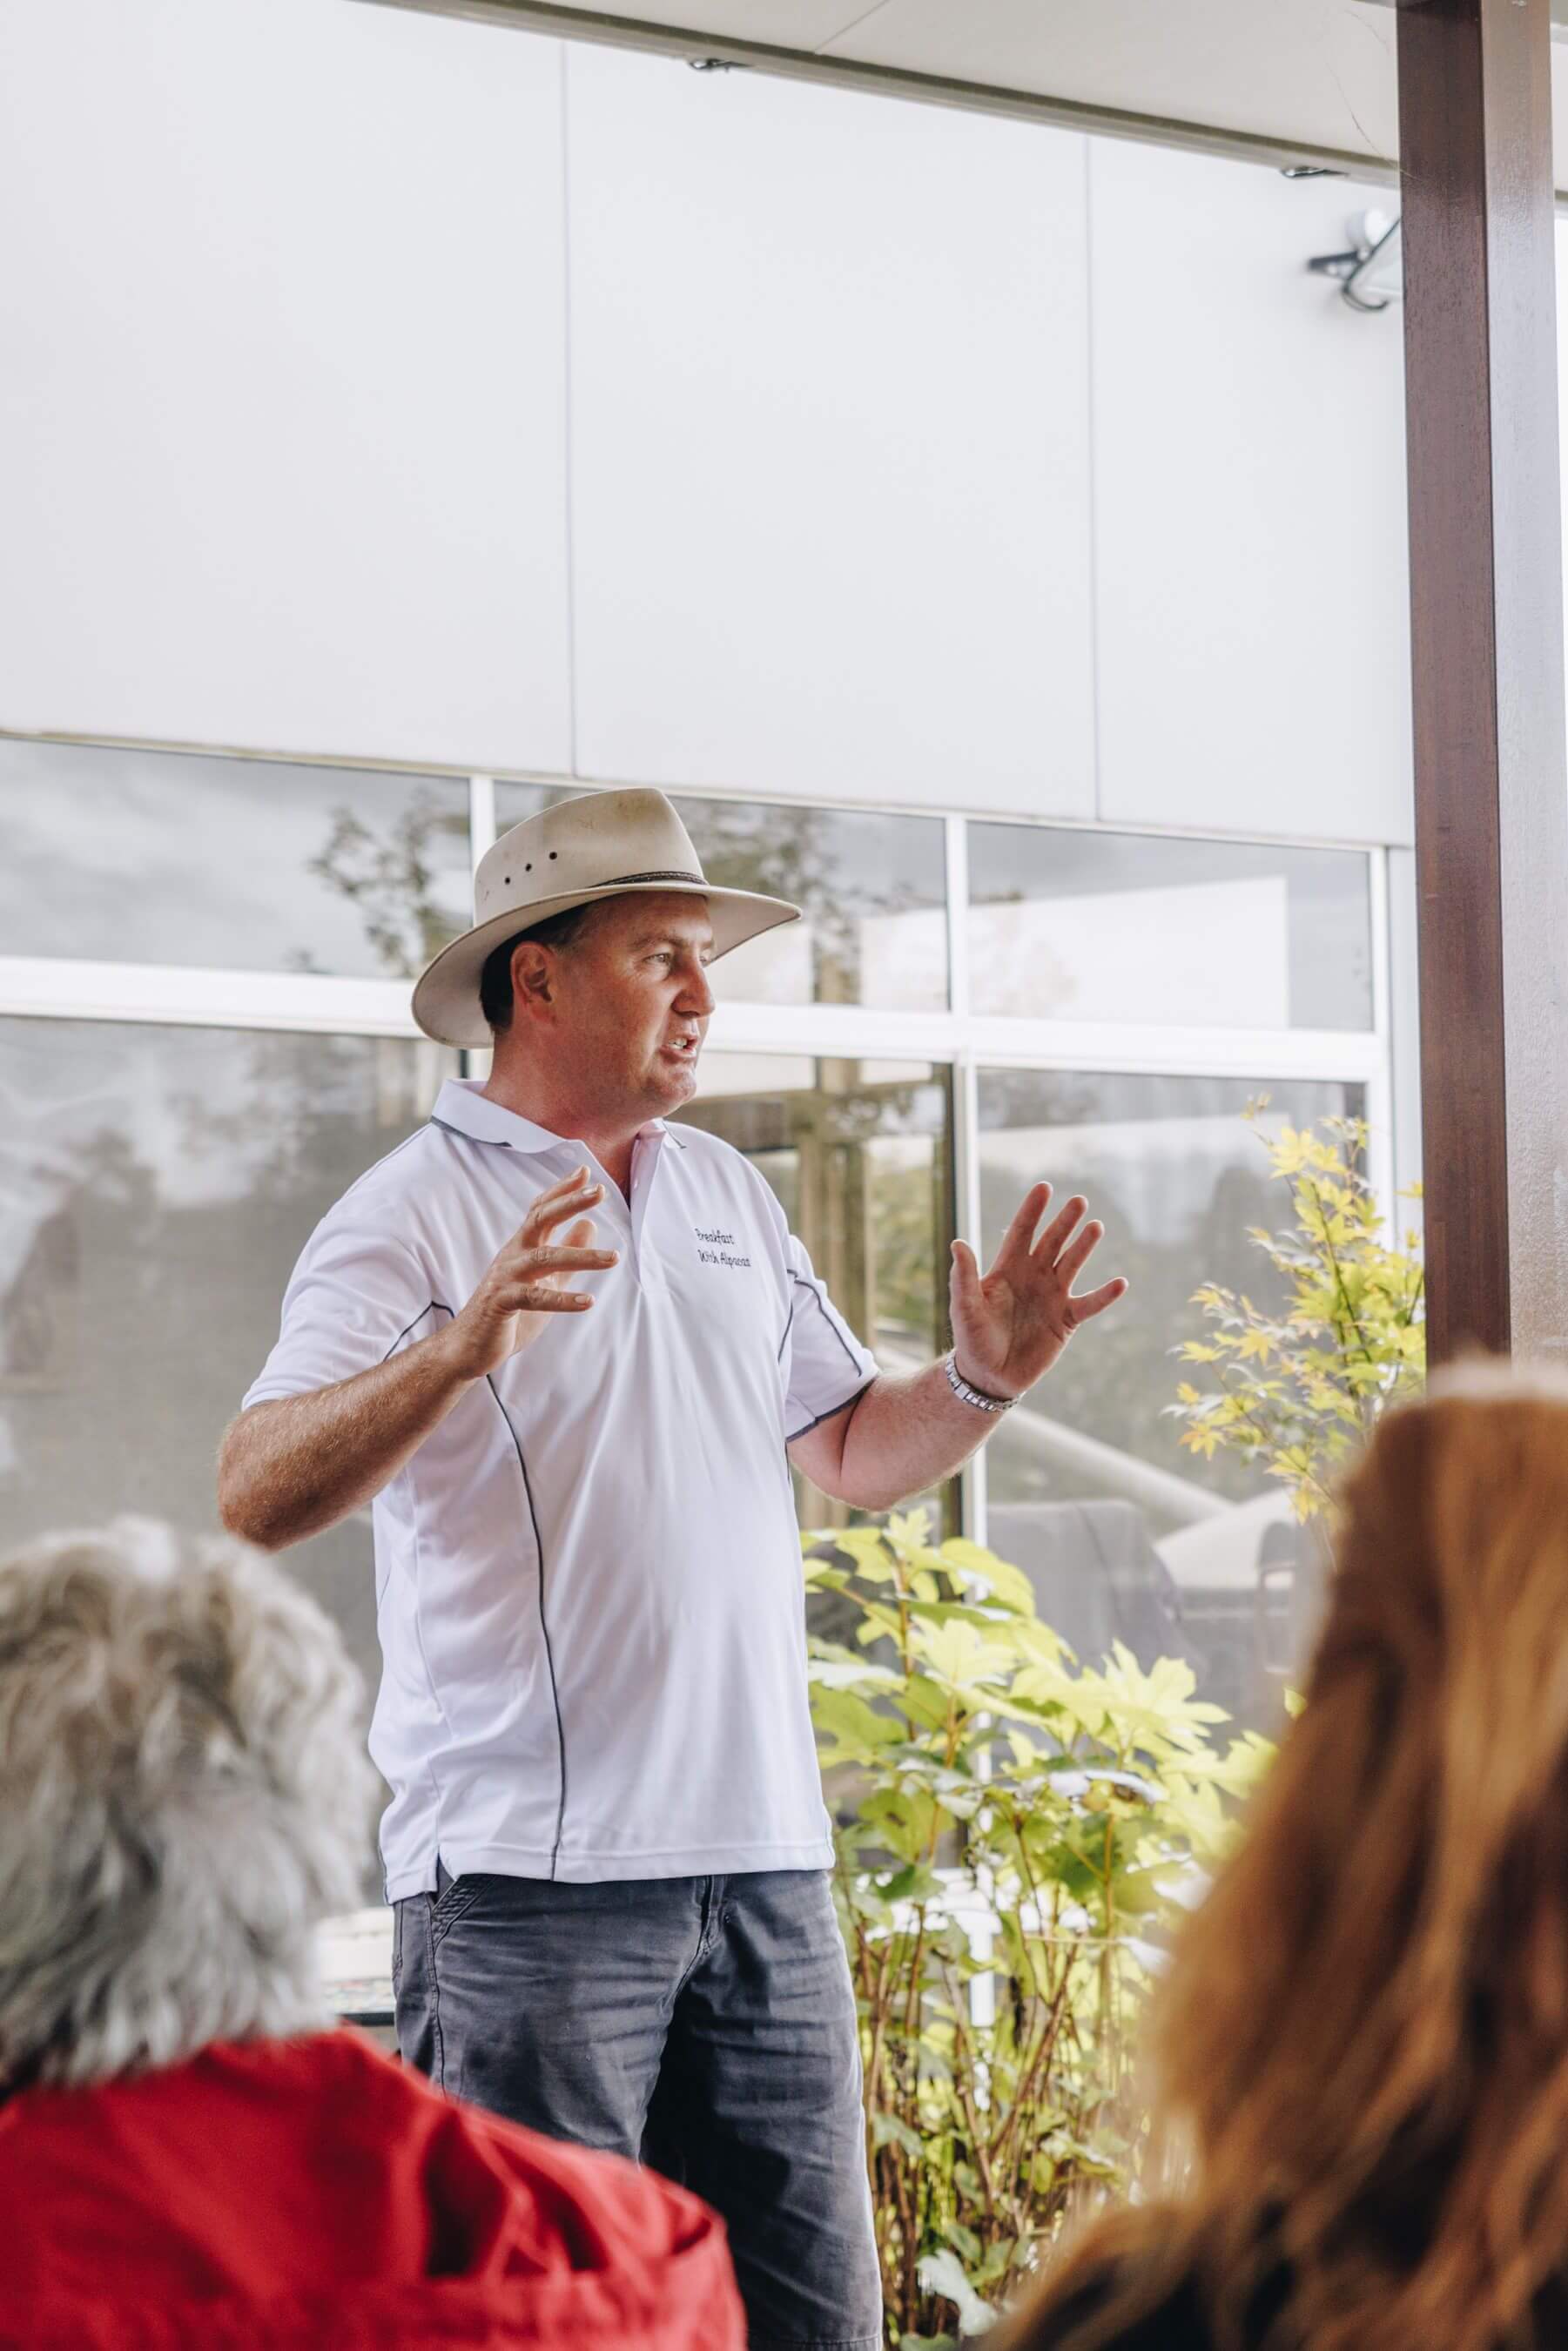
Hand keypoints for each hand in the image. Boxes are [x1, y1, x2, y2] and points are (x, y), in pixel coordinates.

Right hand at [443, 1165, 618, 1379]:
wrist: (469, 1345)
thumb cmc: (506, 1310)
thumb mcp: (544, 1278)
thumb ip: (566, 1252)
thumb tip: (591, 1225)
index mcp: (522, 1247)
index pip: (541, 1210)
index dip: (562, 1191)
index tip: (585, 1172)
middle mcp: (513, 1255)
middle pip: (540, 1220)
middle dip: (570, 1203)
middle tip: (600, 1191)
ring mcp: (506, 1277)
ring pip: (544, 1259)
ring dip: (581, 1257)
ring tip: (613, 1258)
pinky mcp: (501, 1303)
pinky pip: (534, 1298)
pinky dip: (562, 1299)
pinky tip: (588, 1301)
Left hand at [949, 1184, 1126, 1400]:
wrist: (989, 1376)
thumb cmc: (973, 1339)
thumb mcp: (964, 1307)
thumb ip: (963, 1276)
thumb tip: (958, 1243)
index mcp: (1007, 1269)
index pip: (1022, 1232)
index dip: (1032, 1211)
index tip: (1044, 1187)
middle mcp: (1033, 1277)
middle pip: (1052, 1243)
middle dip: (1064, 1222)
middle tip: (1079, 1201)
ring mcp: (1052, 1297)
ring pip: (1072, 1265)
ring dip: (1084, 1247)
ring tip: (1096, 1226)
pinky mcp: (1066, 1320)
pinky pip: (1089, 1304)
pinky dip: (1105, 1295)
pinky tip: (1121, 1283)